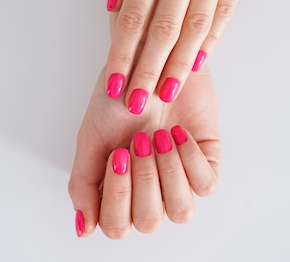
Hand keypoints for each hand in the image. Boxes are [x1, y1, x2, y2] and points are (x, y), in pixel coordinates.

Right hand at [68, 66, 219, 238]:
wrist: (150, 61)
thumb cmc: (120, 96)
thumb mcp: (92, 138)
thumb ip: (83, 184)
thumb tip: (84, 229)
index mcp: (118, 190)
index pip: (116, 226)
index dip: (117, 198)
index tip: (118, 155)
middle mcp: (149, 191)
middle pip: (148, 222)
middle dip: (142, 179)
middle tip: (139, 141)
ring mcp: (179, 179)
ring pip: (180, 211)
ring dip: (166, 173)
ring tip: (159, 137)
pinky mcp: (206, 163)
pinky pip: (205, 185)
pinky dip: (190, 160)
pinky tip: (178, 134)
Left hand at [105, 0, 273, 113]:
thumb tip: (114, 10)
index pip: (136, 13)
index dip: (123, 53)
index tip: (114, 82)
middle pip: (166, 27)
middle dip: (149, 70)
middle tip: (138, 104)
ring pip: (199, 24)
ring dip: (181, 64)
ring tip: (167, 92)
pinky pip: (227, 7)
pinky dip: (212, 37)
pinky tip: (199, 60)